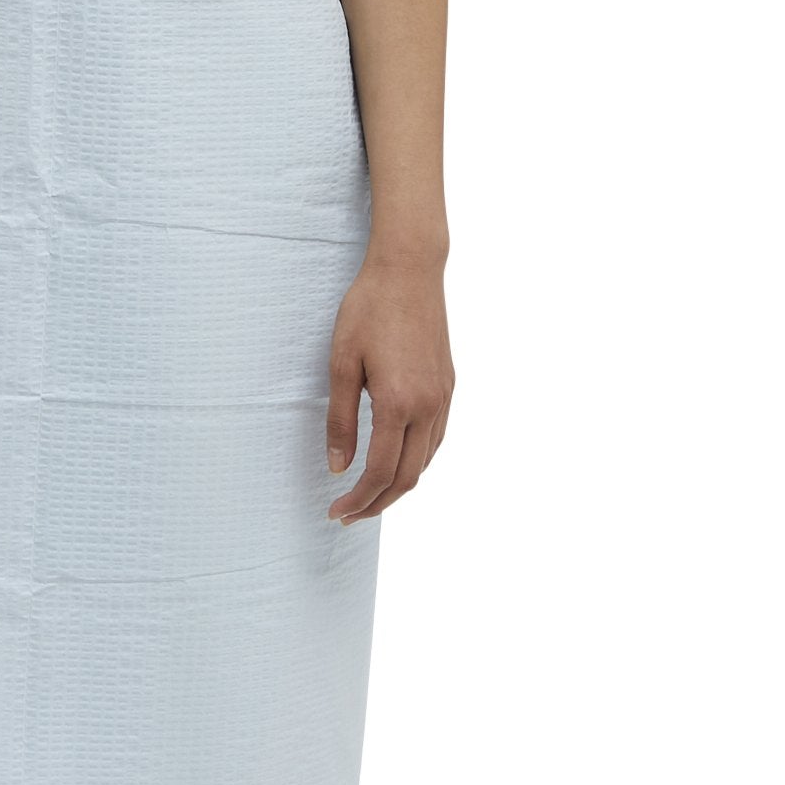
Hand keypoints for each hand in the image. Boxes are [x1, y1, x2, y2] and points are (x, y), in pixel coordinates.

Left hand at [324, 258, 453, 522]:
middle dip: (378, 504)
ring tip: (369, 495)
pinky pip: (436, 439)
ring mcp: (443, 397)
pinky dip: (416, 461)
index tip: (336, 512)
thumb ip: (340, 419)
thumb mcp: (341, 362)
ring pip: (426, 461)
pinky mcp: (448, 386)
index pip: (380, 472)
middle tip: (349, 515)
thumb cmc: (368, 309)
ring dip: (398, 486)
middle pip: (408, 477)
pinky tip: (397, 460)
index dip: (358, 499)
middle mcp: (428, 407)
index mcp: (398, 403)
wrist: (409, 270)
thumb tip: (338, 466)